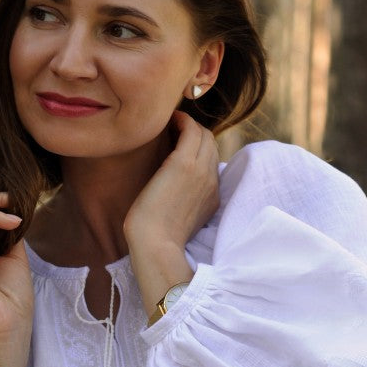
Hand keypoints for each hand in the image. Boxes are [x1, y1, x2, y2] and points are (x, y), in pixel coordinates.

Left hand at [124, 112, 219, 317]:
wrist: (155, 246)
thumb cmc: (156, 238)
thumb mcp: (178, 219)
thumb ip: (182, 201)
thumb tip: (169, 187)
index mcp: (212, 197)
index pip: (212, 162)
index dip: (198, 149)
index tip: (178, 143)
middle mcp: (212, 182)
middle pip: (212, 144)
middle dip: (194, 133)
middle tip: (173, 129)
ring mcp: (201, 172)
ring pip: (205, 135)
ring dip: (188, 125)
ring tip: (169, 124)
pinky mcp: (184, 164)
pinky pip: (191, 130)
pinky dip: (181, 120)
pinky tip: (167, 121)